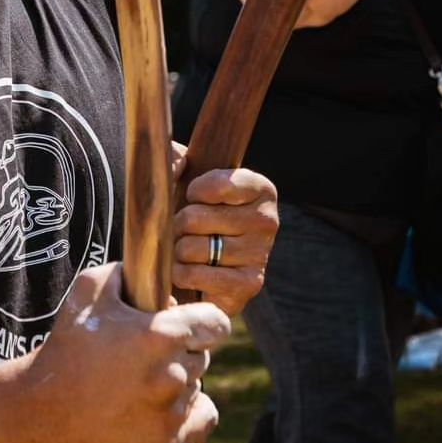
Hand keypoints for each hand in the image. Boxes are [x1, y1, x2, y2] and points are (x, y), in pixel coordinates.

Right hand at [22, 262, 229, 442]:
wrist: (44, 408)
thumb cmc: (67, 346)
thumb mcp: (88, 290)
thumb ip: (125, 272)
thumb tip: (148, 274)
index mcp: (160, 335)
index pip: (216, 323)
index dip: (204, 319)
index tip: (189, 323)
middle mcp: (173, 375)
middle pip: (201, 354)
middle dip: (181, 349)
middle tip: (145, 352)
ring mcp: (171, 412)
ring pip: (197, 384)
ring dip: (178, 379)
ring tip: (141, 380)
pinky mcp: (168, 442)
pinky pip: (203, 416)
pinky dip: (189, 410)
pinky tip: (160, 403)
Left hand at [172, 165, 277, 316]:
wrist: (200, 260)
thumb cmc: (191, 209)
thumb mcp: (183, 174)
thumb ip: (174, 156)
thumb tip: (178, 163)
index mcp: (259, 188)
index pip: (215, 185)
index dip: (192, 192)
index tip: (193, 196)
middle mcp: (267, 220)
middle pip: (195, 218)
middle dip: (178, 225)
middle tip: (185, 229)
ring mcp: (260, 255)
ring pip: (191, 248)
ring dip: (178, 252)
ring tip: (188, 250)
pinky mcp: (248, 286)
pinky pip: (195, 275)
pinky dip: (182, 275)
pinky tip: (190, 271)